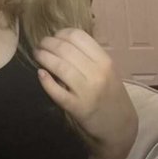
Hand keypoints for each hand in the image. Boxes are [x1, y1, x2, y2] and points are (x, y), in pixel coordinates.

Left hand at [34, 28, 138, 157]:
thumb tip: (59, 40)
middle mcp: (98, 74)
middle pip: (65, 49)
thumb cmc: (110, 93)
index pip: (77, 36)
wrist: (120, 125)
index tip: (54, 37)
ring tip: (37, 55)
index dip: (60, 33)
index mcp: (105, 61)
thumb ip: (88, 55)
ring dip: (43, 57)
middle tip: (40, 45)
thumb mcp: (106, 70)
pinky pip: (58, 92)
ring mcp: (88, 91)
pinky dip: (46, 81)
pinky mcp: (78, 108)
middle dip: (47, 43)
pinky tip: (40, 74)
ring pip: (60, 67)